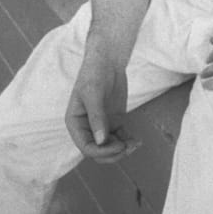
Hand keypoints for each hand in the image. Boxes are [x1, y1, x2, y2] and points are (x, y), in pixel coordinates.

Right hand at [65, 32, 140, 163]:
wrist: (107, 60)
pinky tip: (137, 141)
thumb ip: (97, 118)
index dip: (101, 151)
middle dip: (113, 153)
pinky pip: (120, 138)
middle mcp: (87, 127)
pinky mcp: (114, 121)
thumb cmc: (94, 73)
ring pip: (110, 148)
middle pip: (98, 152)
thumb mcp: (93, 94)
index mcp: (75, 123)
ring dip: (122, 150)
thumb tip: (101, 141)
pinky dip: (128, 142)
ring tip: (135, 144)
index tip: (118, 146)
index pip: (85, 147)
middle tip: (128, 147)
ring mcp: (101, 125)